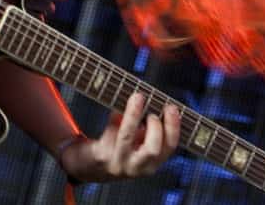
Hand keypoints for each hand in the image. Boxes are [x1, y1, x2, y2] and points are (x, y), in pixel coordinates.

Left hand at [59, 92, 179, 182]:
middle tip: (152, 111)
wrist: (91, 166)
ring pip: (127, 137)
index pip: (169, 147)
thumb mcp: (139, 142)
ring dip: (133, 115)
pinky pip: (110, 131)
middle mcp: (137, 167)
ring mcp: (118, 163)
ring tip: (137, 98)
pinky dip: (115, 116)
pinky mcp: (101, 156)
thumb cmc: (120, 147)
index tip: (171, 107)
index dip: (173, 126)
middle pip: (153, 149)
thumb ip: (148, 126)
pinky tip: (116, 109)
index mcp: (152, 163)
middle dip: (155, 126)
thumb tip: (152, 98)